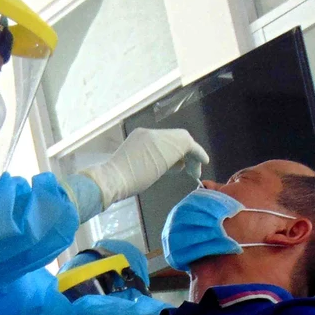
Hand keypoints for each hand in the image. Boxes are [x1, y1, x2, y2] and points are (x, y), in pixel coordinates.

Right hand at [80, 129, 209, 208]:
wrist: (112, 179)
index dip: (172, 155)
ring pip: (183, 141)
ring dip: (191, 157)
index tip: (176, 168)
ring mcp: (159, 137)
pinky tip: (203, 164)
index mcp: (139, 137)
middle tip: (189, 170)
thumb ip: (149, 165)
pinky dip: (199, 153)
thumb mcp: (133, 169)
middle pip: (174, 140)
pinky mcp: (170, 145)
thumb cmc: (116, 181)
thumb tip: (165, 168)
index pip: (162, 142)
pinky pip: (190, 146)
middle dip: (183, 155)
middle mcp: (149, 133)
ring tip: (195, 172)